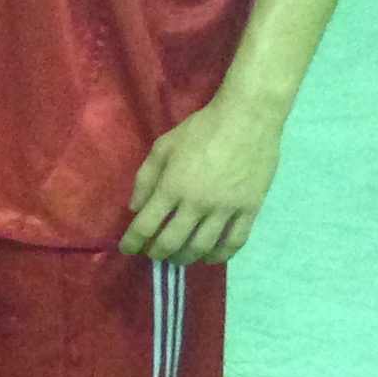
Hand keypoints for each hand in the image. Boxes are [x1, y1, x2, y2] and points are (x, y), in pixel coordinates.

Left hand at [121, 93, 283, 261]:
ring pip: (202, 247)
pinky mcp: (249, 209)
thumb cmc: (201, 128)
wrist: (247, 118)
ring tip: (178, 258)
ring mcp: (225, 208)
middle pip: (171, 242)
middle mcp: (196, 203)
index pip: (145, 225)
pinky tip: (210, 257)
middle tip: (154, 254)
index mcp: (172, 187)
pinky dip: (220, 255)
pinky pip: (234, 241)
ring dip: (185, 257)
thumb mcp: (163, 146)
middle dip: (157, 253)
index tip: (128, 249)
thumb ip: (146, 178)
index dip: (133, 242)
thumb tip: (135, 209)